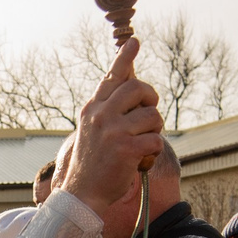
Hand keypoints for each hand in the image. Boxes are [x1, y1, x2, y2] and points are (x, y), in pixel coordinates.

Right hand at [62, 37, 163, 224]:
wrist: (82, 194)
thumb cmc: (93, 164)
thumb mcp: (93, 131)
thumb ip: (109, 110)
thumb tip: (130, 86)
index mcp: (93, 108)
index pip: (112, 77)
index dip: (125, 58)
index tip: (135, 42)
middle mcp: (101, 115)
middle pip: (140, 89)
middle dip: (151, 100)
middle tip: (148, 114)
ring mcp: (113, 131)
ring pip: (153, 116)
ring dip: (154, 132)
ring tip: (140, 146)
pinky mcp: (126, 148)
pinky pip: (156, 140)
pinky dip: (153, 152)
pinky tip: (140, 161)